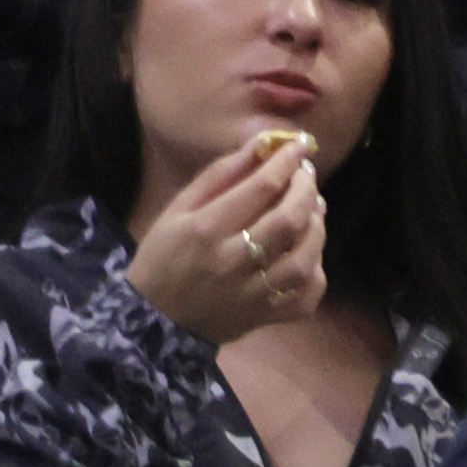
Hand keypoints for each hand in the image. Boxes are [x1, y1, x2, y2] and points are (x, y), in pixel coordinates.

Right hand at [126, 129, 324, 343]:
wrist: (150, 322)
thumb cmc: (163, 258)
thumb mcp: (177, 210)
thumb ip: (220, 175)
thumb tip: (261, 143)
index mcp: (205, 231)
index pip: (262, 187)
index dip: (288, 160)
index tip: (300, 145)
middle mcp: (231, 263)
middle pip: (289, 219)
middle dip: (307, 188)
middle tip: (306, 175)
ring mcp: (250, 295)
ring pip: (304, 258)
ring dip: (316, 227)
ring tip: (310, 210)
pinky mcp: (263, 317)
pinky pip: (306, 296)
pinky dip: (316, 273)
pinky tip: (305, 254)